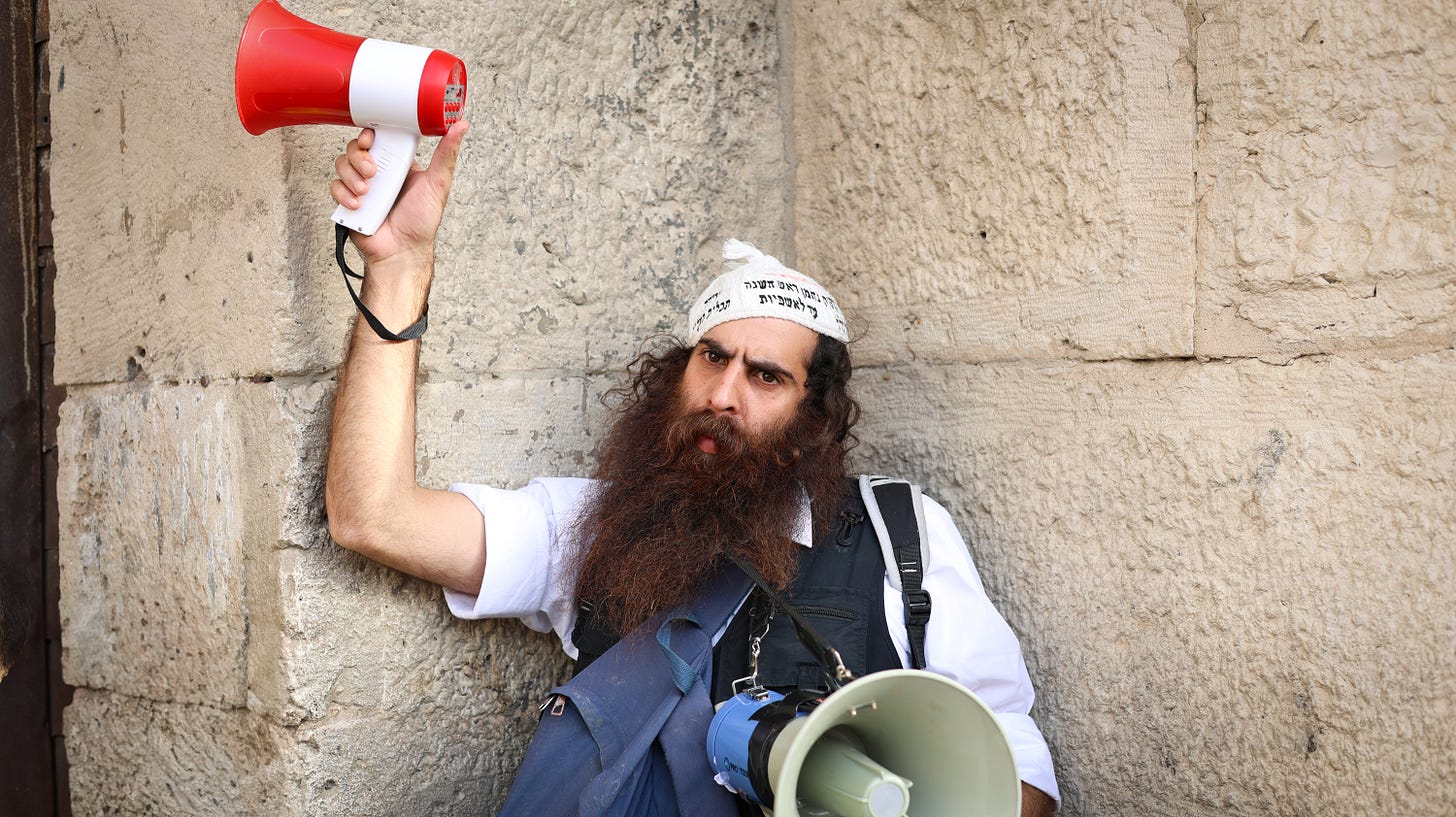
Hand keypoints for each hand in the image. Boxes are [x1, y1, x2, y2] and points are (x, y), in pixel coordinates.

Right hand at [330, 120, 470, 268]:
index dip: (371, 135)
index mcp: (398, 164)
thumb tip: (461, 125)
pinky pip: (335, 187)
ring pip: (342, 164)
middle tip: (373, 174)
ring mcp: (362, 186)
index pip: (379, 138)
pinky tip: (359, 205)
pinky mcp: (348, 201)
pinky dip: (344, 194)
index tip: (372, 139)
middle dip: (360, 158)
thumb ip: (446, 154)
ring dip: (351, 176)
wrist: (402, 252)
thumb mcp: (438, 183)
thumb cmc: (421, 222)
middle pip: (356, 148)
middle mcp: (379, 173)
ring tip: (367, 193)